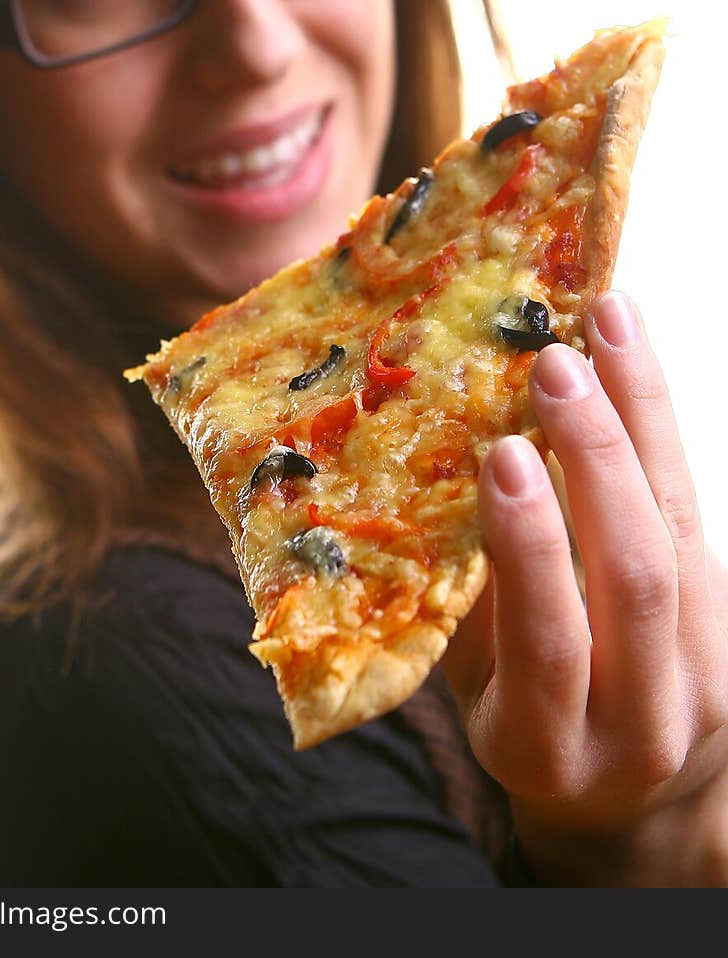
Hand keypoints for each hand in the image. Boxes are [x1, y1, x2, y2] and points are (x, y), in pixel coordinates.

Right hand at [444, 291, 727, 885]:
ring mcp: (703, 674)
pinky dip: (659, 424)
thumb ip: (461, 600)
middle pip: (637, 578)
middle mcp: (641, 723)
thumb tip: (419, 472)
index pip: (550, 644)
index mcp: (549, 749)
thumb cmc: (518, 721)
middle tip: (556, 366)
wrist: (629, 794)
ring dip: (642, 418)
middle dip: (598, 459)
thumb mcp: (474, 690)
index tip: (504, 454)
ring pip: (681, 531)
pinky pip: (695, 508)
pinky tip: (629, 355)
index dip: (531, 548)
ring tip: (607, 324)